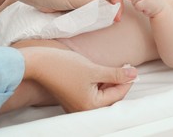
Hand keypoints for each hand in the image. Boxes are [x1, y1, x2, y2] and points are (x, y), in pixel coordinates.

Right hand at [21, 47, 136, 112]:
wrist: (38, 63)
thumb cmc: (64, 66)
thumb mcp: (93, 69)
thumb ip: (115, 74)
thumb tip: (134, 74)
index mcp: (90, 106)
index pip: (117, 95)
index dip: (127, 80)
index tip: (133, 68)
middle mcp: (83, 110)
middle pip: (110, 97)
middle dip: (118, 82)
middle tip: (126, 67)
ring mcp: (76, 105)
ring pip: (101, 95)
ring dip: (109, 81)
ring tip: (114, 67)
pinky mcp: (72, 98)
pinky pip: (91, 93)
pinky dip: (99, 83)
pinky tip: (101, 72)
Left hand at [126, 0, 164, 16]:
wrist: (160, 9)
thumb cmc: (147, 1)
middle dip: (133, 0)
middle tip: (138, 2)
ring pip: (134, 0)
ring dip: (136, 5)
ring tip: (143, 5)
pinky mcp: (150, 2)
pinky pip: (138, 6)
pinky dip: (139, 9)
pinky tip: (145, 9)